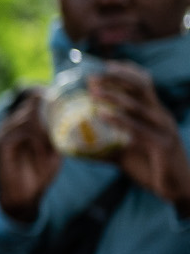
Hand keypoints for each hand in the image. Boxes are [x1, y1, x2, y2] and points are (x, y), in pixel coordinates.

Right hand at [0, 88, 60, 223]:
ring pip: (31, 115)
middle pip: (34, 100)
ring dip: (49, 128)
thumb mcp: (55, 149)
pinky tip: (47, 153)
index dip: (53, 95)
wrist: (23, 198)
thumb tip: (79, 118)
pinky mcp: (3, 144)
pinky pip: (24, 131)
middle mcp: (11, 122)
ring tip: (57, 145)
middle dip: (55, 111)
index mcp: (22, 121)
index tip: (72, 104)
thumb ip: (60, 133)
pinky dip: (40, 140)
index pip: (35, 95)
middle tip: (68, 125)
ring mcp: (5, 131)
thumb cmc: (40, 173)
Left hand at [92, 63, 189, 213]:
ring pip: (139, 106)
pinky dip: (120, 121)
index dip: (126, 71)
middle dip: (116, 78)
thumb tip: (76, 145)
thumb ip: (107, 144)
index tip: (103, 64)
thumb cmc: (152, 166)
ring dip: (114, 96)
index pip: (144, 83)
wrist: (178, 189)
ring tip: (93, 91)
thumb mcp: (126, 151)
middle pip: (141, 87)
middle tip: (92, 76)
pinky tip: (102, 115)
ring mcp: (164, 129)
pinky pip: (139, 130)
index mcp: (155, 112)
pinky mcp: (163, 146)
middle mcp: (161, 116)